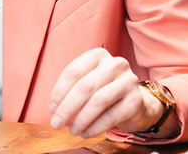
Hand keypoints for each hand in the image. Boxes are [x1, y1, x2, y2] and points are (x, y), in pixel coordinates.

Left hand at [48, 48, 164, 137]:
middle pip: (85, 86)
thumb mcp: (87, 80)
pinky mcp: (136, 100)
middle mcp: (115, 64)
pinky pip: (111, 116)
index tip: (51, 108)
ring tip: (72, 130)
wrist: (135, 100)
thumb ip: (71, 88)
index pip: (73, 71)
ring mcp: (128, 81)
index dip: (59, 91)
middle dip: (67, 108)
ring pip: (98, 101)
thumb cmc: (103, 88)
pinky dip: (95, 127)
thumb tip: (54, 109)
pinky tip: (85, 133)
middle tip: (56, 123)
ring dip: (81, 119)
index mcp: (97, 54)